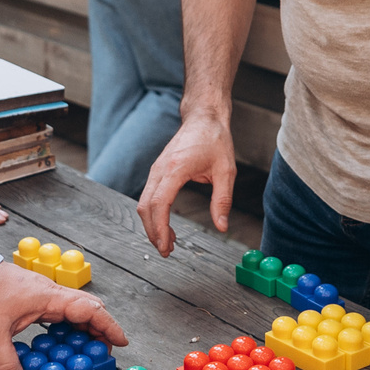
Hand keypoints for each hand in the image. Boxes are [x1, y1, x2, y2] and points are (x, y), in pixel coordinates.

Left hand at [0, 260, 127, 369]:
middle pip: (89, 309)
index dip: (109, 326)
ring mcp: (45, 294)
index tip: (121, 342)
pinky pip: (61, 312)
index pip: (90, 310)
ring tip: (85, 351)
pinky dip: (68, 326)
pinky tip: (61, 341)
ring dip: (85, 329)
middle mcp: (52, 294)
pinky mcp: (36, 297)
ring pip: (76, 310)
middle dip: (101, 330)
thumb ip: (6, 362)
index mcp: (49, 298)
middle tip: (103, 352)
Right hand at [135, 113, 235, 256]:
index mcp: (175, 168)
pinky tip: (167, 226)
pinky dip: (154, 214)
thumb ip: (223, 200)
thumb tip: (222, 227)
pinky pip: (149, 196)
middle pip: (145, 207)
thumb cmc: (215, 140)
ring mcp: (156, 169)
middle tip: (167, 252)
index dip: (160, 228)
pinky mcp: (157, 171)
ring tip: (169, 243)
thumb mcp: (226, 171)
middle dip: (153, 232)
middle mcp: (160, 169)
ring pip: (144, 203)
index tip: (166, 245)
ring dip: (152, 225)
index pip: (159, 204)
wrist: (204, 117)